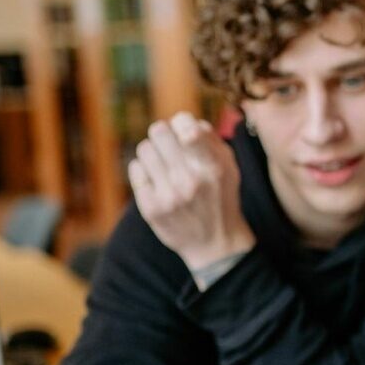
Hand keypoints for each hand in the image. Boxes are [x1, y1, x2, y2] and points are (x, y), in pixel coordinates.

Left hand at [129, 112, 254, 269]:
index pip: (188, 129)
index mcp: (213, 168)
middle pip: (159, 131)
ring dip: (154, 152)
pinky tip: (157, 180)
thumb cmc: (220, 197)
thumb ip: (210, 139)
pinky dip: (145, 170)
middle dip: (164, 134)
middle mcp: (190, 181)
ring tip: (165, 165)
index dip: (182, 123)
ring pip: (144, 148)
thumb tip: (184, 121)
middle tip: (170, 146)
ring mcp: (168, 196)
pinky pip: (136, 169)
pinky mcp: (151, 208)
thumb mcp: (229, 167)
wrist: (215, 244)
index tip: (184, 132)